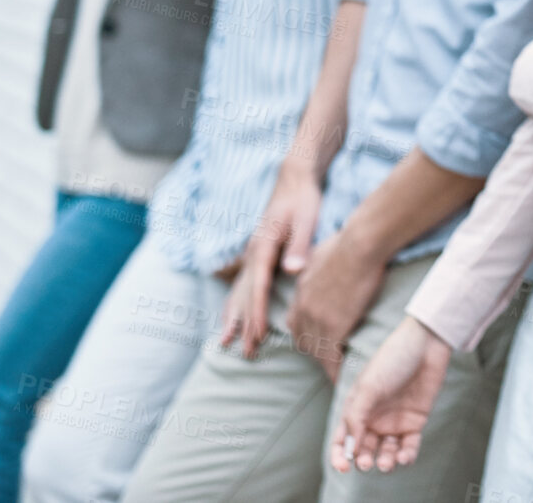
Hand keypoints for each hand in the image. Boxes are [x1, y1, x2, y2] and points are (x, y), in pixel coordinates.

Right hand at [219, 165, 323, 357]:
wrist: (294, 180)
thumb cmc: (303, 199)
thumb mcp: (306, 218)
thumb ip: (300, 244)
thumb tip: (291, 270)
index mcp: (264, 246)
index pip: (258, 286)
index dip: (257, 312)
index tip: (257, 335)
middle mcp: (253, 253)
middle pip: (245, 294)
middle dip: (243, 324)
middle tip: (244, 352)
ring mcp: (252, 254)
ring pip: (239, 291)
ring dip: (234, 318)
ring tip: (227, 343)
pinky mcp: (257, 255)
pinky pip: (242, 285)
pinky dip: (236, 304)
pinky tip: (232, 319)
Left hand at [287, 224, 387, 381]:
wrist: (360, 245)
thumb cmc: (348, 241)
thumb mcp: (321, 251)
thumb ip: (314, 262)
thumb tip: (316, 260)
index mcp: (301, 290)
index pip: (297, 321)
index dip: (307, 332)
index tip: (320, 338)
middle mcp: (303, 308)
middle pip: (303, 340)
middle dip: (315, 350)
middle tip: (330, 357)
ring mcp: (316, 319)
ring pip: (316, 351)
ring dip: (326, 363)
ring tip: (337, 372)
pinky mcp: (333, 327)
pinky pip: (331, 357)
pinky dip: (336, 370)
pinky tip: (344, 377)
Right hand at [329, 316, 452, 473]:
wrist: (425, 345)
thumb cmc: (392, 361)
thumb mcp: (369, 388)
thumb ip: (357, 418)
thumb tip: (350, 449)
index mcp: (356, 408)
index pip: (342, 439)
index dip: (340, 456)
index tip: (344, 467)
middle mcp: (374, 418)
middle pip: (364, 449)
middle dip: (364, 460)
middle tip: (367, 464)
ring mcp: (394, 420)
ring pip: (386, 451)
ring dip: (385, 461)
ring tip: (387, 463)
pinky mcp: (415, 421)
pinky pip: (409, 445)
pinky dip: (406, 456)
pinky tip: (404, 458)